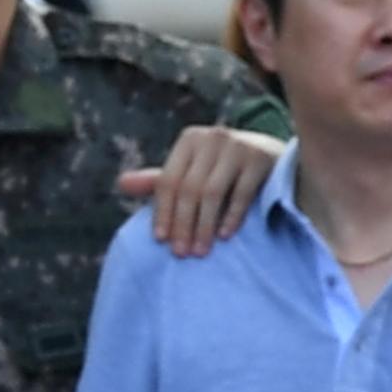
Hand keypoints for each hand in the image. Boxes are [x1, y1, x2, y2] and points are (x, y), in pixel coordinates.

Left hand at [118, 126, 283, 253]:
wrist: (271, 154)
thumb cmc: (222, 168)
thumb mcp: (191, 170)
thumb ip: (159, 181)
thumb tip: (121, 183)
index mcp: (189, 140)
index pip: (168, 181)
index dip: (162, 212)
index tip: (160, 241)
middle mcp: (212, 138)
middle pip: (189, 188)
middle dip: (183, 224)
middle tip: (181, 253)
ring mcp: (237, 146)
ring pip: (212, 192)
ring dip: (204, 225)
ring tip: (201, 251)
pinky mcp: (260, 158)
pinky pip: (242, 193)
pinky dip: (231, 217)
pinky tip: (224, 236)